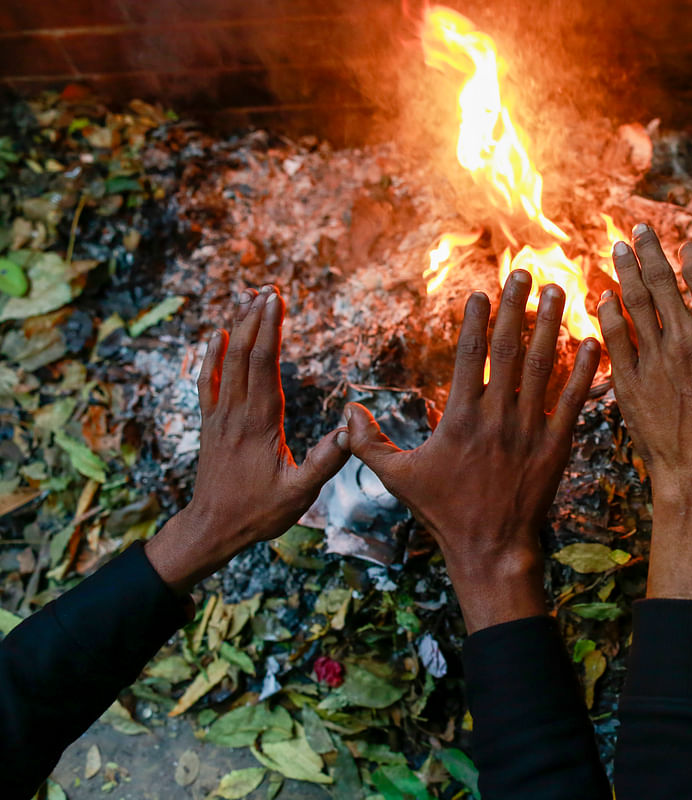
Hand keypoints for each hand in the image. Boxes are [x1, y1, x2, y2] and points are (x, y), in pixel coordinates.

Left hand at [145, 286, 350, 592]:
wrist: (212, 528)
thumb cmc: (258, 513)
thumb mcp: (299, 494)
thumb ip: (325, 462)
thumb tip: (349, 430)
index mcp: (258, 423)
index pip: (264, 364)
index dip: (270, 328)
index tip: (276, 300)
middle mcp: (235, 413)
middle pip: (243, 353)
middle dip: (255, 318)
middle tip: (267, 289)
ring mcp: (219, 417)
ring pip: (226, 362)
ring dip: (237, 329)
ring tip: (248, 300)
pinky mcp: (210, 424)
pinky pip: (208, 381)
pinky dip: (211, 355)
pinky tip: (215, 336)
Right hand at [345, 271, 600, 632]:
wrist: (491, 549)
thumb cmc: (443, 512)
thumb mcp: (397, 478)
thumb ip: (367, 442)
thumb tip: (344, 410)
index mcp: (460, 418)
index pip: (468, 356)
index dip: (476, 320)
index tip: (481, 292)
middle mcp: (497, 417)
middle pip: (509, 350)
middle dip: (516, 307)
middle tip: (525, 273)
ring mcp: (529, 431)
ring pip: (543, 368)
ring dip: (551, 326)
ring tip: (558, 293)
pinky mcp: (557, 447)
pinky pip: (572, 402)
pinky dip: (584, 371)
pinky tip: (593, 342)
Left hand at [597, 224, 691, 602]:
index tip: (684, 244)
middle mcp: (687, 338)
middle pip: (663, 280)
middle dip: (649, 250)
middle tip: (637, 231)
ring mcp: (655, 358)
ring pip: (635, 301)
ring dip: (624, 270)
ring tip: (616, 249)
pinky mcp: (629, 381)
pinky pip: (615, 337)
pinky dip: (608, 313)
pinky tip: (602, 297)